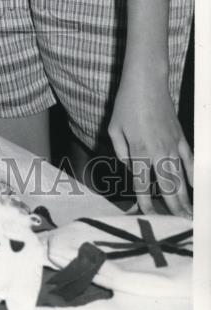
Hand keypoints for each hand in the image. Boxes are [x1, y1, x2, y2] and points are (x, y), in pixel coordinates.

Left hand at [108, 74, 192, 216]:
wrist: (147, 83)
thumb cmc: (126, 105)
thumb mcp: (114, 129)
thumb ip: (121, 153)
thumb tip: (130, 169)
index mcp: (139, 152)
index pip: (142, 185)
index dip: (145, 203)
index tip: (148, 217)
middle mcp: (158, 152)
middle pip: (167, 187)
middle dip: (172, 208)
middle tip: (178, 226)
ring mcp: (173, 146)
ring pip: (180, 178)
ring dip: (185, 198)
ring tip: (190, 215)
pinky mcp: (181, 137)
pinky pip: (189, 161)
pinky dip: (192, 175)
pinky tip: (194, 188)